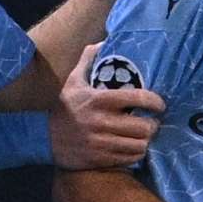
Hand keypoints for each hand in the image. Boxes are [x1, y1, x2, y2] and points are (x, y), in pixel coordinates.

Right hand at [52, 43, 165, 169]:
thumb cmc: (64, 107)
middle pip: (143, 127)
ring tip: (145, 136)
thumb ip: (88, 61)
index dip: (155, 102)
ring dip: (145, 141)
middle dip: (153, 125)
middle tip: (152, 122)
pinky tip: (134, 148)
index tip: (160, 104)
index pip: (138, 98)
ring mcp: (101, 142)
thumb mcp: (73, 81)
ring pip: (139, 145)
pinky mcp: (99, 159)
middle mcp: (101, 121)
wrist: (42, 137)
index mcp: (99, 99)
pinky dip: (136, 154)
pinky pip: (129, 158)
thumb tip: (103, 42)